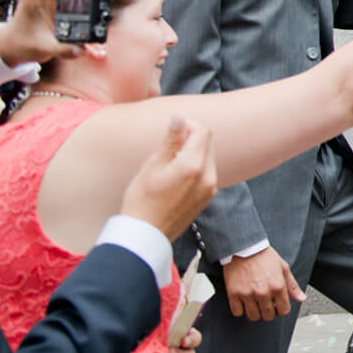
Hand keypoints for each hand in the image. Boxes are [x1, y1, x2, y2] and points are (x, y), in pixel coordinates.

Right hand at [119, 117, 218, 242]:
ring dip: (194, 152)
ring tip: (171, 162)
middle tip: (170, 146)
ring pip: (208, 158)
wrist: (145, 234)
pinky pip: (207, 173)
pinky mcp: (207, 198)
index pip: (203, 132)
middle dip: (192, 138)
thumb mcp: (153, 165)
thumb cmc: (142, 199)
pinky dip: (196, 167)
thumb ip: (171, 140)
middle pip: (208, 143)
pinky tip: (177, 175)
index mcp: (193, 165)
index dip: (189, 125)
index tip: (174, 130)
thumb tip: (179, 117)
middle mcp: (208, 176)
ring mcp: (210, 188)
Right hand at [222, 246, 304, 322]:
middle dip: (269, 312)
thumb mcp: (283, 268)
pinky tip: (244, 301)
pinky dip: (240, 310)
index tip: (277, 305)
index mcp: (278, 286)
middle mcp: (263, 292)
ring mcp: (247, 294)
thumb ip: (292, 286)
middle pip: (268, 316)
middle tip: (266, 304)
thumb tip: (302, 298)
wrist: (244, 248)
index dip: (281, 310)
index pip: (283, 310)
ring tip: (255, 302)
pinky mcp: (234, 294)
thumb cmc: (264, 257)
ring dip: (255, 312)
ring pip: (253, 316)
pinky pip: (237, 312)